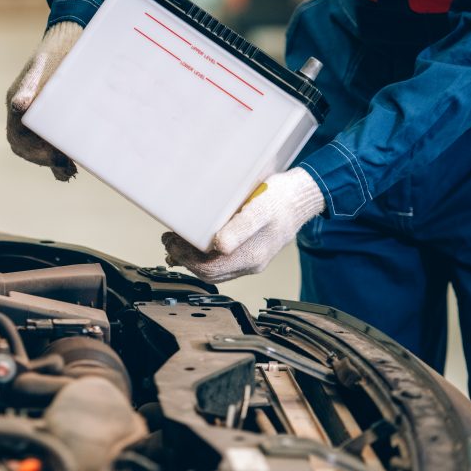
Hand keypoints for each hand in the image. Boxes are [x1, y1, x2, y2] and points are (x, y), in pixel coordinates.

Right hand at [6, 21, 83, 180]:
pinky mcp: (54, 115)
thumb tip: (19, 106)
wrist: (73, 35)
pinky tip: (74, 165)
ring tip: (71, 171)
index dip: (34, 153)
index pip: (18, 139)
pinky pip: (52, 141)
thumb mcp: (46, 64)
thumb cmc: (59, 49)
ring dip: (53, 162)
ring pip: (39, 147)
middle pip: (27, 148)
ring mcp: (38, 115)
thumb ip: (31, 85)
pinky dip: (61, 156)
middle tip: (67, 169)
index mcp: (18, 101)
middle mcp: (24, 112)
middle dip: (45, 161)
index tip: (55, 159)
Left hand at [162, 167, 324, 282]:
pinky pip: (223, 262)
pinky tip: (195, 245)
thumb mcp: (259, 209)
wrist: (301, 198)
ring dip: (193, 259)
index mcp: (252, 256)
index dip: (186, 258)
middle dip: (185, 259)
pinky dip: (205, 256)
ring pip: (215, 270)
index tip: (171, 243)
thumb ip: (239, 229)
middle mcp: (251, 263)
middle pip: (210, 272)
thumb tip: (220, 246)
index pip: (210, 268)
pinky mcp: (250, 252)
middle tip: (169, 242)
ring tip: (176, 244)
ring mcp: (251, 260)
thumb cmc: (281, 199)